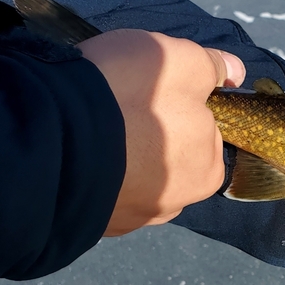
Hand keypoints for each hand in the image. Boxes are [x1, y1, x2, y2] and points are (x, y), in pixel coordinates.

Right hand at [78, 29, 245, 235]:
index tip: (151, 91)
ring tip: (94, 126)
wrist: (50, 136)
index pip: (203, 131)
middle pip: (169, 156)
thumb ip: (213, 67)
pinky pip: (103, 189)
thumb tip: (234, 73)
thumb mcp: (183, 61)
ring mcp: (132, 217)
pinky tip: (78, 151)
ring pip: (134, 176)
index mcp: (209, 170)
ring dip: (120, 155)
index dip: (180, 105)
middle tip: (120, 106)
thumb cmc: (130, 97)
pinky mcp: (93, 222)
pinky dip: (95, 172)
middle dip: (150, 133)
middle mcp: (177, 203)